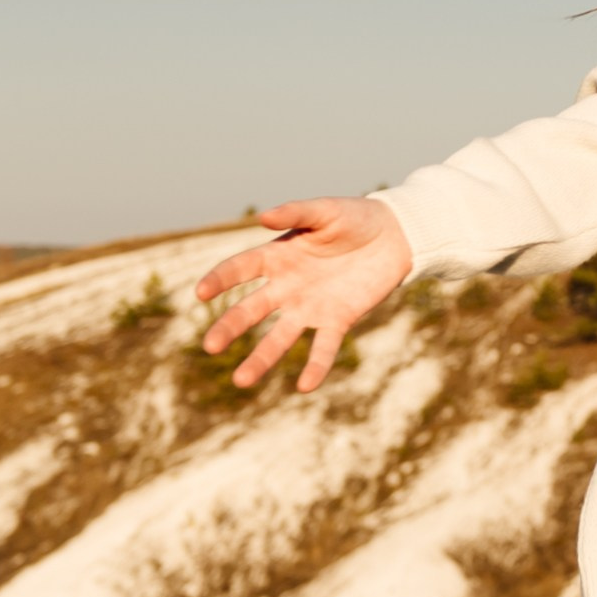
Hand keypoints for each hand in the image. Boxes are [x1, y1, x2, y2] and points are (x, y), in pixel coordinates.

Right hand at [194, 196, 412, 391]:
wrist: (395, 235)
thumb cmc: (354, 218)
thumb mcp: (326, 210)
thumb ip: (296, 213)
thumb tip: (262, 217)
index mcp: (279, 256)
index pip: (242, 269)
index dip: (221, 279)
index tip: (201, 293)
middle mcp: (287, 287)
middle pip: (252, 310)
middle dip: (230, 327)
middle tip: (210, 346)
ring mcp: (310, 306)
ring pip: (280, 337)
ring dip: (262, 359)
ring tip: (242, 381)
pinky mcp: (338, 320)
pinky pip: (323, 347)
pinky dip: (315, 366)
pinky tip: (305, 386)